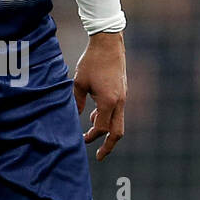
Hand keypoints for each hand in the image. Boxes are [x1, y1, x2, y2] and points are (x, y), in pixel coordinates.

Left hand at [73, 31, 125, 161]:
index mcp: (109, 101)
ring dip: (107, 131)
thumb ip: (77, 102)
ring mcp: (123, 96)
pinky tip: (95, 114)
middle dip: (109, 146)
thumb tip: (76, 117)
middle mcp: (119, 101)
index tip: (83, 140)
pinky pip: (118, 111)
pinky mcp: (123, 91)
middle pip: (118, 132)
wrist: (109, 43)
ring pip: (119, 122)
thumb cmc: (92, 61)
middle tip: (100, 156)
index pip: (102, 128)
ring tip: (92, 133)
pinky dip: (108, 117)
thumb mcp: (79, 83)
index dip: (93, 136)